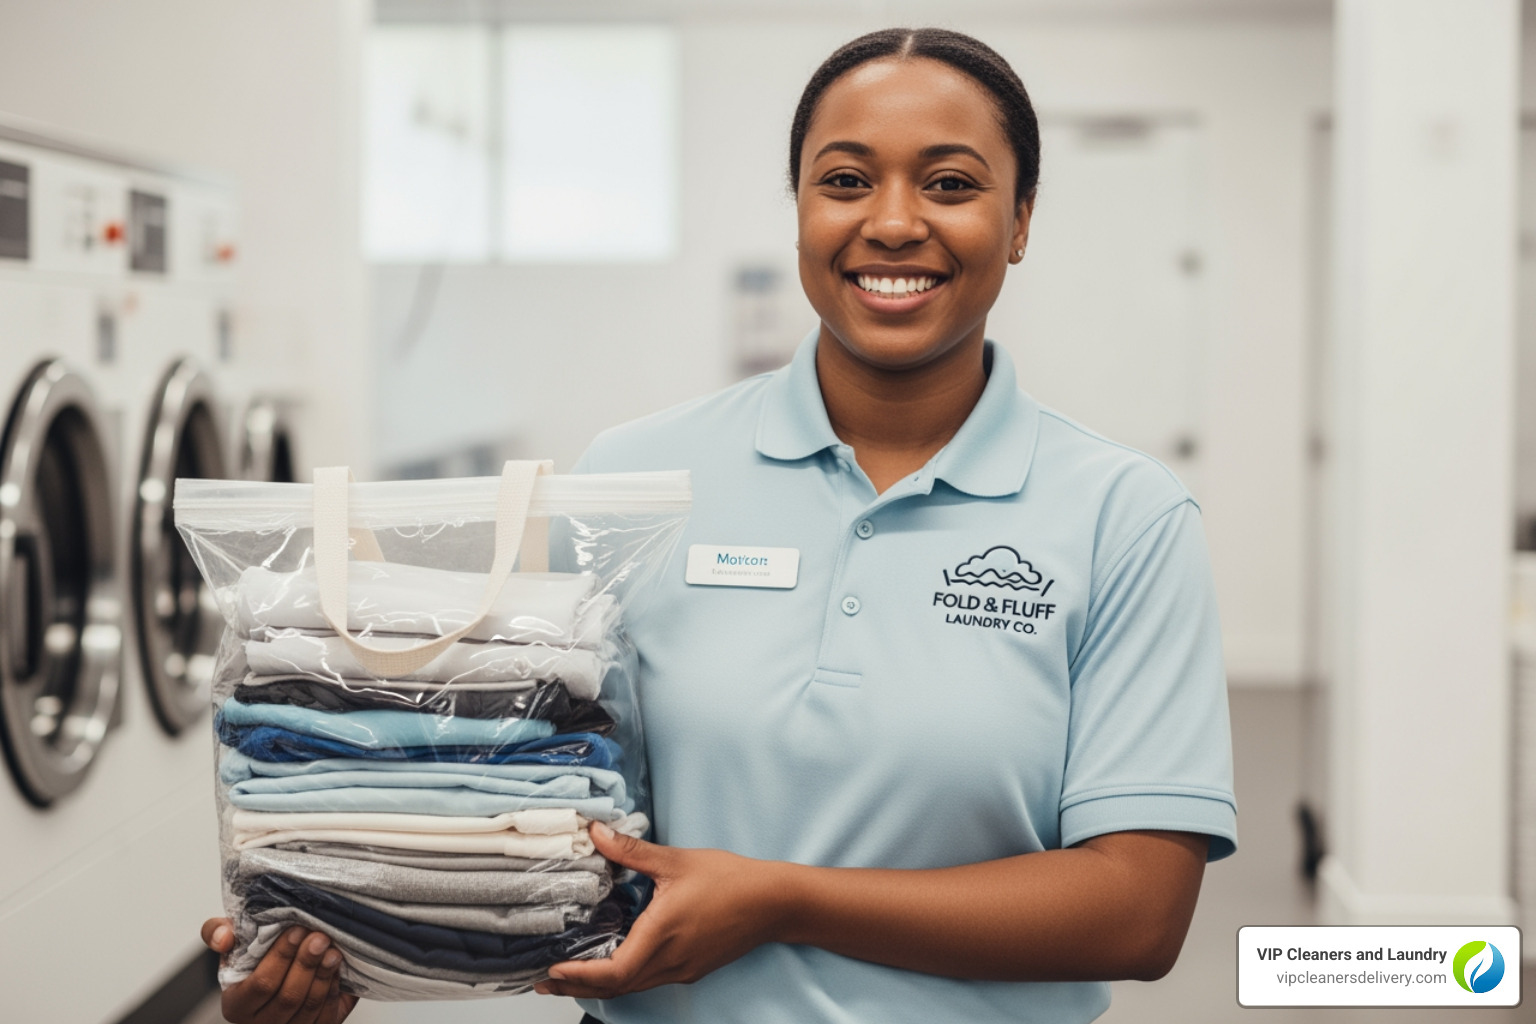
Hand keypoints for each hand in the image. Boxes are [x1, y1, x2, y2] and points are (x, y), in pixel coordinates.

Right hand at [201, 917, 357, 1023]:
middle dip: (306, 965)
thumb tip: (225, 937)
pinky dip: (334, 992)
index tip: (297, 930)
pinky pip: (326, 1017)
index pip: (261, 984)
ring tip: (332, 951)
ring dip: (323, 977)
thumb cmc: (254, 960)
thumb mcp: (233, 942)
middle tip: (320, 937)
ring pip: (308, 1008)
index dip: (281, 957)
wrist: (279, 972)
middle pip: (288, 998)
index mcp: (237, 1005)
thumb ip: (217, 932)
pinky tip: (337, 970)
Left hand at [534, 823, 792, 998]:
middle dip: (577, 987)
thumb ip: (631, 852)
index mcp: (662, 935)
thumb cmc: (731, 880)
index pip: (613, 972)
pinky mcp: (692, 968)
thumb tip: (595, 833)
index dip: (579, 977)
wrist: (774, 902)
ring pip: (633, 986)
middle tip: (544, 981)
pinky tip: (614, 963)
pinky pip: (650, 979)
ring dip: (599, 985)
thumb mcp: (677, 860)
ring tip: (569, 978)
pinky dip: (624, 978)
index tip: (552, 971)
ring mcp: (682, 969)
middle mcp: (670, 961)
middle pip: (616, 986)